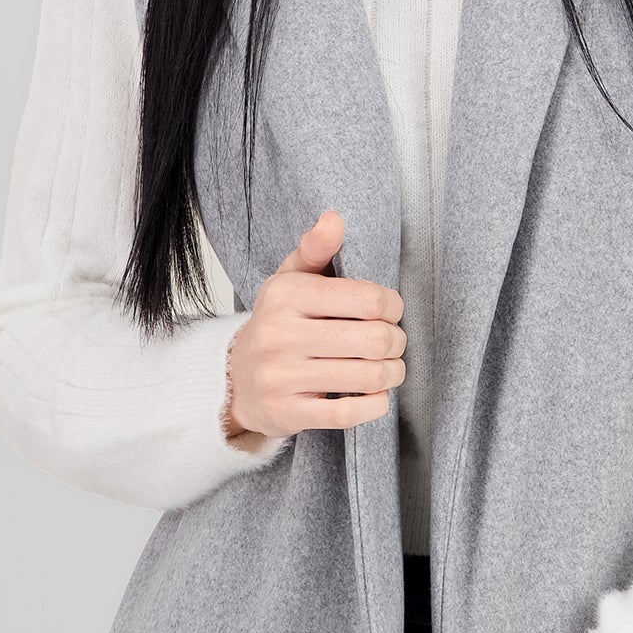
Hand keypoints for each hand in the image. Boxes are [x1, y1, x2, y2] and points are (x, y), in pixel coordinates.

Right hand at [225, 212, 405, 441]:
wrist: (235, 379)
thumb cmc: (277, 325)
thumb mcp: (290, 280)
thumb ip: (316, 249)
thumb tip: (333, 219)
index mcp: (287, 296)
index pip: (368, 299)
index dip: (393, 306)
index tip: (390, 311)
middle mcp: (281, 335)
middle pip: (375, 340)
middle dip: (397, 342)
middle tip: (393, 343)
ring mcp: (283, 377)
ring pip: (369, 377)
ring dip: (392, 374)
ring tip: (390, 369)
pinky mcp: (289, 413)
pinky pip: (351, 414)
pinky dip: (375, 405)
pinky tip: (374, 395)